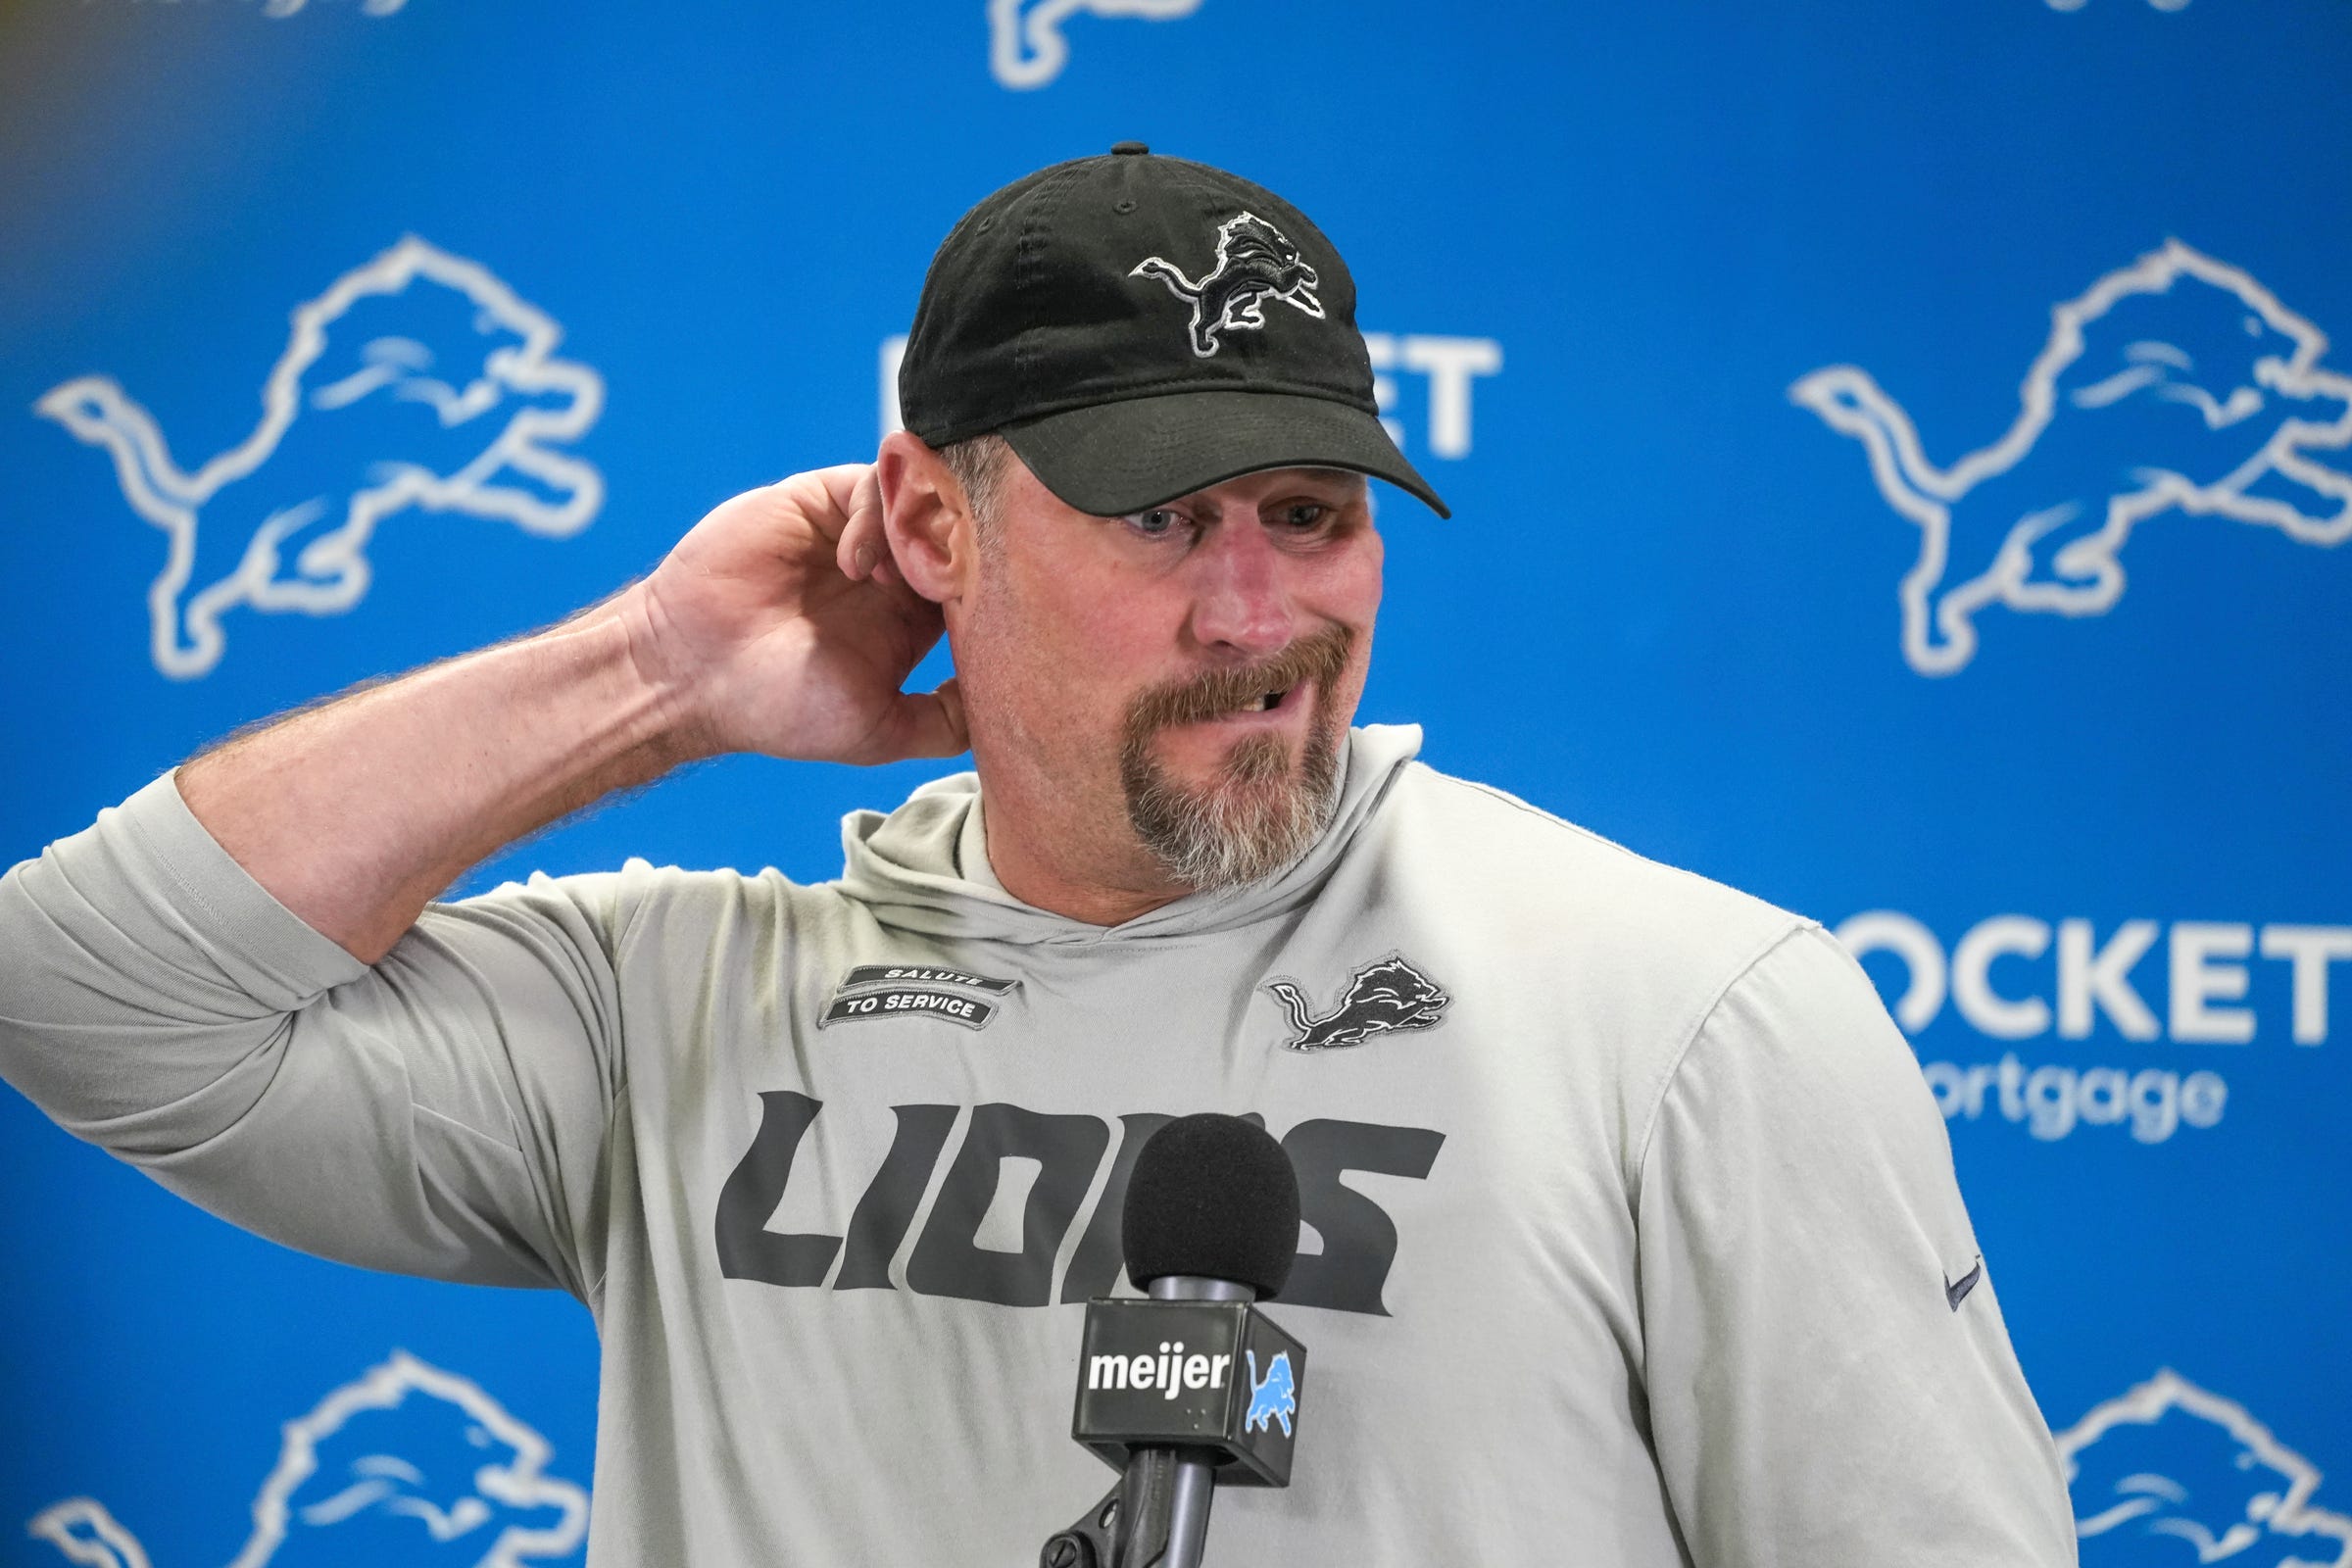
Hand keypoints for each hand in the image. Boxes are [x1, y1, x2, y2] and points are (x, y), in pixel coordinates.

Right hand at [626, 466, 965, 764]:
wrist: (692, 672)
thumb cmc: (779, 708)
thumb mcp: (880, 731)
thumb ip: (944, 723)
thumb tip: (1007, 712)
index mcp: (911, 620)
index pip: (979, 584)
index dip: (995, 591)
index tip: (992, 616)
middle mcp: (890, 571)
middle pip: (959, 535)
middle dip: (967, 553)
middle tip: (955, 588)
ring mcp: (857, 532)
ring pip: (924, 502)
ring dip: (922, 534)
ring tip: (897, 583)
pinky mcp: (821, 500)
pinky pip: (875, 482)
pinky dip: (877, 516)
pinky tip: (856, 565)